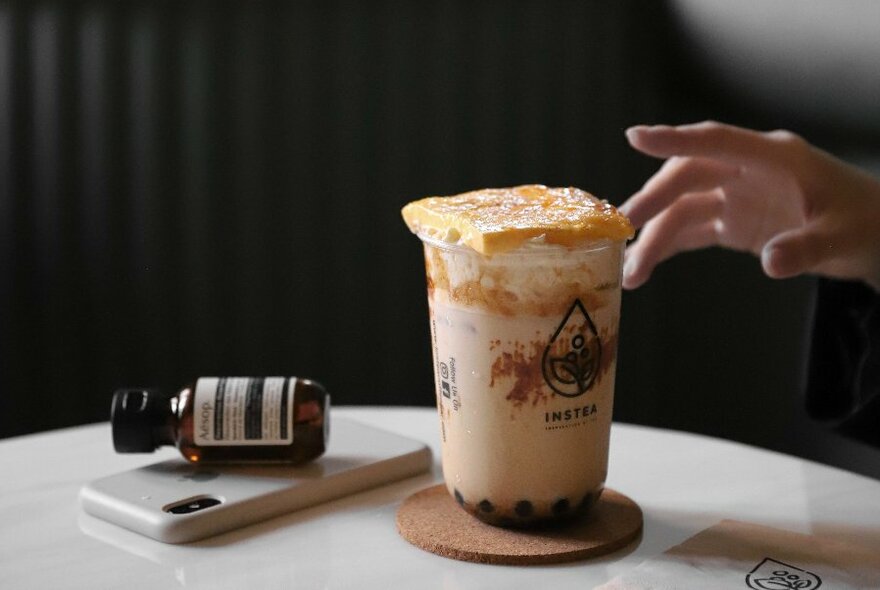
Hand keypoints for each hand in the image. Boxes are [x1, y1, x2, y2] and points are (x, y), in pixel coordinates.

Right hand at [619, 121, 879, 291]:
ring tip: (632, 273)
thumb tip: (770, 262)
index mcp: (774, 158)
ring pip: (682, 208)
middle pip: (687, 176)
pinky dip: (666, 248)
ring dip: (654, 237)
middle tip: (624, 229)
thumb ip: (805, 248)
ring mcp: (737, 196)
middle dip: (653, 201)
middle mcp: (747, 172)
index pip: (717, 141)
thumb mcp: (842, 237)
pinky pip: (691, 230)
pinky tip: (646, 268)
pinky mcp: (733, 222)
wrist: (873, 237)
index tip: (635, 137)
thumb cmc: (865, 224)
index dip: (676, 139)